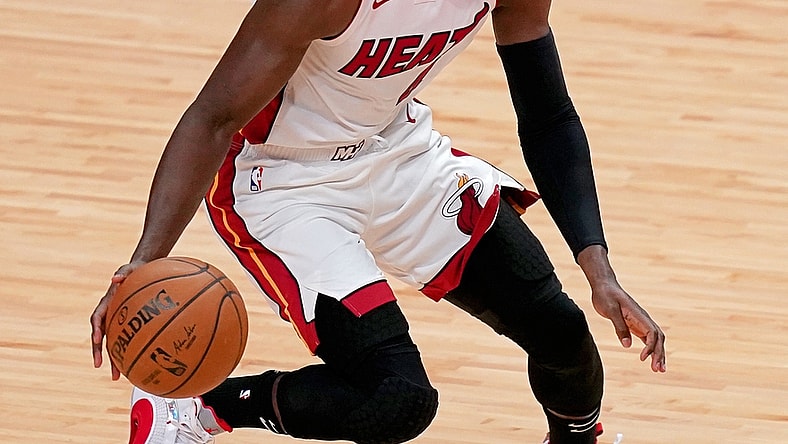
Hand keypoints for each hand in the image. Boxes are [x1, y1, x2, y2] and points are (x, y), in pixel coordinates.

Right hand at [90, 261, 144, 379]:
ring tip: (117, 377)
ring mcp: (117, 322)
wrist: (142, 272)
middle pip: (101, 337)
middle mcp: (109, 315)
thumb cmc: (133, 270)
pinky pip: (127, 341)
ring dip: (113, 360)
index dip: (95, 329)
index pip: (97, 318)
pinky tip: (137, 365)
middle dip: (99, 352)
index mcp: (106, 304)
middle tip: (99, 366)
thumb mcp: (127, 268)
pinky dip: (130, 352)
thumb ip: (122, 272)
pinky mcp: (128, 326)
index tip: (96, 339)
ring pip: (113, 344)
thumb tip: (114, 277)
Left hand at [576, 245, 665, 372]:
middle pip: (658, 338)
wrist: (604, 286)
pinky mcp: (635, 324)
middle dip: (659, 354)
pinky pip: (647, 338)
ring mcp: (640, 322)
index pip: (652, 333)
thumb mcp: (610, 310)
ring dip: (658, 354)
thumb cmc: (606, 296)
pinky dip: (651, 349)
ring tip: (659, 370)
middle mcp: (643, 319)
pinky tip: (650, 359)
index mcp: (638, 315)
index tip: (642, 358)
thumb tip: (627, 345)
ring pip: (655, 339)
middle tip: (658, 370)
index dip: (651, 347)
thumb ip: (619, 327)